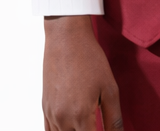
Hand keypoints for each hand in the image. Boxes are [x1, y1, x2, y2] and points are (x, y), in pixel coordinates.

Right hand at [43, 16, 122, 130]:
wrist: (66, 37)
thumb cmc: (90, 59)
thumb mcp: (110, 88)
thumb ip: (114, 120)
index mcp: (80, 116)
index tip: (104, 130)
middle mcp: (62, 119)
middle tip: (95, 125)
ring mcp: (51, 114)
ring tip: (87, 124)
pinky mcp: (45, 107)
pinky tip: (72, 128)